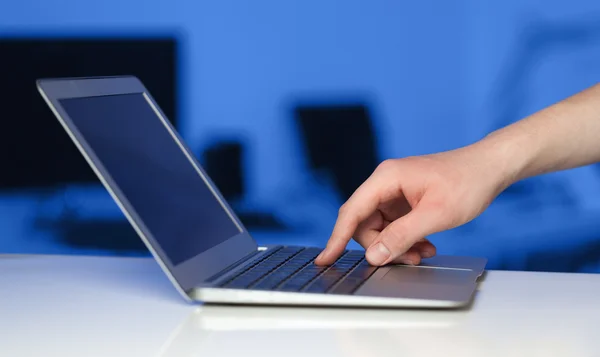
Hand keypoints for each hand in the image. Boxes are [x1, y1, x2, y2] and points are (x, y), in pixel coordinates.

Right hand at [315, 146, 507, 265]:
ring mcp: (395, 192)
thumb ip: (402, 235)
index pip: (352, 212)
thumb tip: (374, 255)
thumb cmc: (467, 182)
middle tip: (407, 259)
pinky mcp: (406, 200)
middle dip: (381, 246)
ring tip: (423, 253)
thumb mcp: (435, 214)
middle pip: (365, 223)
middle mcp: (386, 183)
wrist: (490, 168)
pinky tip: (426, 245)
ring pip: (381, 227)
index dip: (336, 238)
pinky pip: (395, 225)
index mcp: (386, 178)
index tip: (325, 259)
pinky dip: (407, 238)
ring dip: (397, 244)